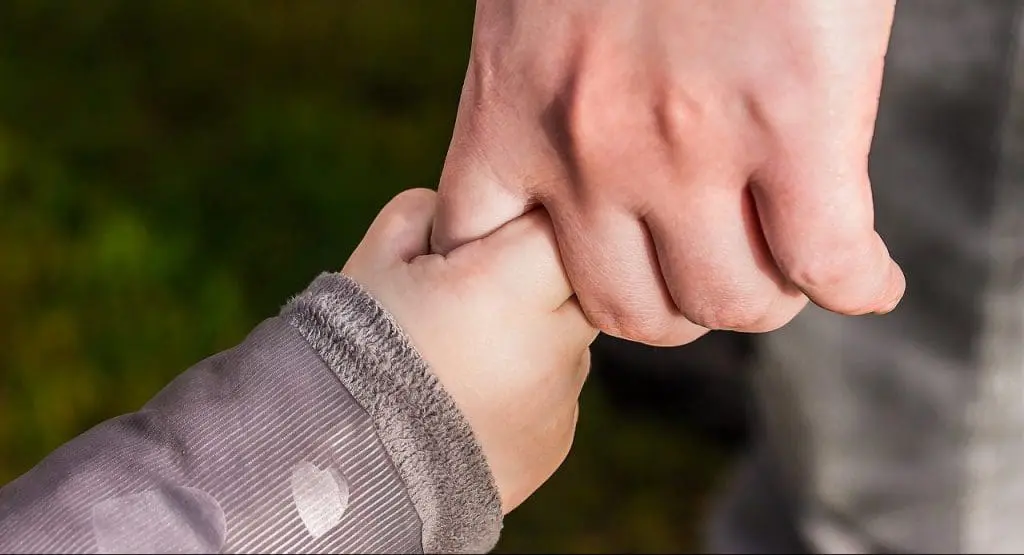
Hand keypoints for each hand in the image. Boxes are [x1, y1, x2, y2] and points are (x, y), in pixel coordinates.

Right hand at [343, 188, 596, 512]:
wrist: (346, 471)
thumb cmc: (353, 351)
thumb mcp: (376, 259)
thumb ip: (431, 213)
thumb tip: (466, 213)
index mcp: (510, 284)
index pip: (558, 223)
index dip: (520, 223)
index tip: (483, 241)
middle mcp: (553, 341)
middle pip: (577, 281)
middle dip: (535, 276)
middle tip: (474, 295)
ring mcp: (561, 397)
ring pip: (568, 338)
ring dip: (531, 333)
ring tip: (460, 356)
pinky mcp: (556, 440)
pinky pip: (556, 390)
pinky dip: (524, 385)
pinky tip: (467, 399)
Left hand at [433, 0, 904, 345]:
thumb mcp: (533, 9)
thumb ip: (540, 87)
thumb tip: (578, 150)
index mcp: (512, 109)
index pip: (486, 260)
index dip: (538, 287)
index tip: (587, 270)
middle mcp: (588, 149)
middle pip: (628, 309)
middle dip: (675, 304)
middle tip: (712, 270)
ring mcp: (687, 147)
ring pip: (725, 303)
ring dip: (762, 297)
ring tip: (786, 267)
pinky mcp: (791, 123)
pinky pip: (826, 261)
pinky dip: (857, 284)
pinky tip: (868, 276)